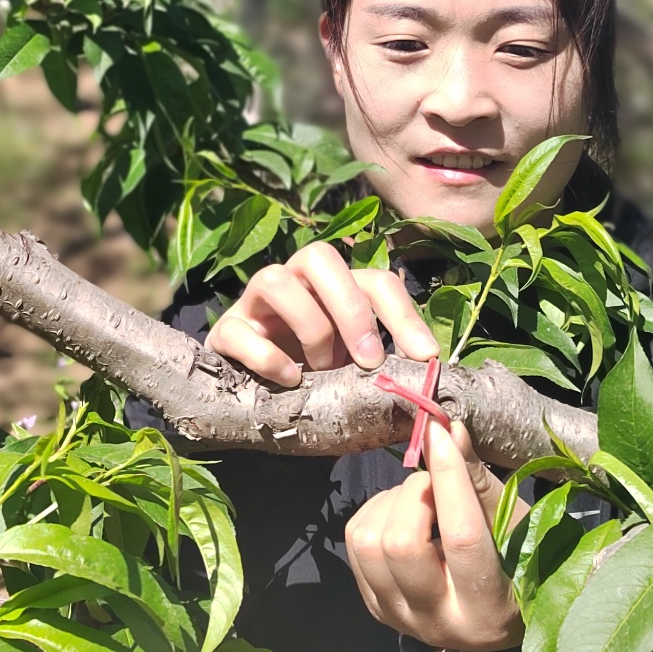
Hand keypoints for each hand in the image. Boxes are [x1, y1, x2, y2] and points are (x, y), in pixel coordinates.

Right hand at [205, 240, 436, 385]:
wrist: (256, 395)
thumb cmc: (316, 377)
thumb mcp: (353, 367)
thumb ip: (382, 364)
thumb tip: (428, 377)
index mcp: (334, 287)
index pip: (374, 279)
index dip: (403, 314)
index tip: (425, 358)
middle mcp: (294, 281)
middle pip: (319, 256)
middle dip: (350, 308)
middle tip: (369, 360)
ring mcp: (254, 301)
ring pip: (274, 279)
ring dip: (310, 328)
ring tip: (322, 372)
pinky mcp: (225, 331)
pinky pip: (238, 329)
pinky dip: (268, 357)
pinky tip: (290, 380)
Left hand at [344, 418, 527, 651]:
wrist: (492, 619)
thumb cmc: (513, 565)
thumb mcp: (509, 526)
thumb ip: (476, 479)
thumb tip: (448, 430)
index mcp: (488, 609)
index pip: (461, 537)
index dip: (449, 477)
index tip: (439, 434)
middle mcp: (438, 622)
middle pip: (401, 543)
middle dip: (414, 493)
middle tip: (435, 484)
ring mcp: (399, 617)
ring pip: (368, 543)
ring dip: (390, 504)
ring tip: (419, 503)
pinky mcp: (375, 606)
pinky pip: (354, 544)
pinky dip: (374, 515)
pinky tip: (400, 518)